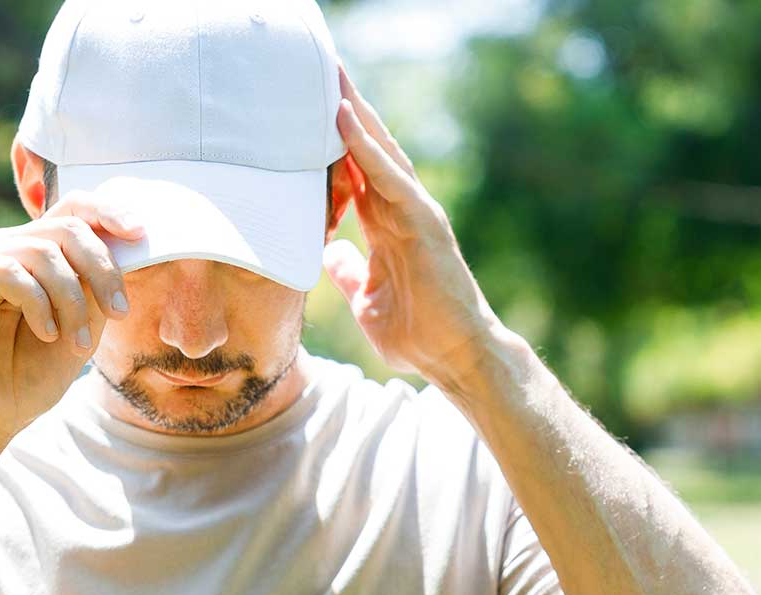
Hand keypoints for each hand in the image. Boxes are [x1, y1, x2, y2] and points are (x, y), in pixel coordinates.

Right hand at [0, 192, 144, 447]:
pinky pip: (8, 269)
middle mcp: (2, 247)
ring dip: (72, 300)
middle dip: (101, 269)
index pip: (72, 211)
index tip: (141, 234)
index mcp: (32, 255)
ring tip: (77, 345)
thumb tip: (126, 248)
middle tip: (119, 313)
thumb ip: (96, 289)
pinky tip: (46, 333)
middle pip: (64, 227)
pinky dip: (37, 303)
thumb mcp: (80, 330)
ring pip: (42, 251)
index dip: (108, 213)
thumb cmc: (25, 379)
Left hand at [324, 65, 504, 388]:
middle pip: (368, 150)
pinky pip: (390, 176)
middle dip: (345, 112)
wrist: (455, 357)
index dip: (332, 143)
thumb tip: (331, 254)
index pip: (355, 173)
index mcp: (387, 226)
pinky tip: (344, 119)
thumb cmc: (418, 335)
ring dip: (354, 113)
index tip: (305, 113)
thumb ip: (351, 273)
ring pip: (380, 152)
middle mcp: (402, 211)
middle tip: (319, 70)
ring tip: (330, 77)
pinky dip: (366, 147)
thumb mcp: (367, 301)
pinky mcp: (424, 222)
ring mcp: (415, 212)